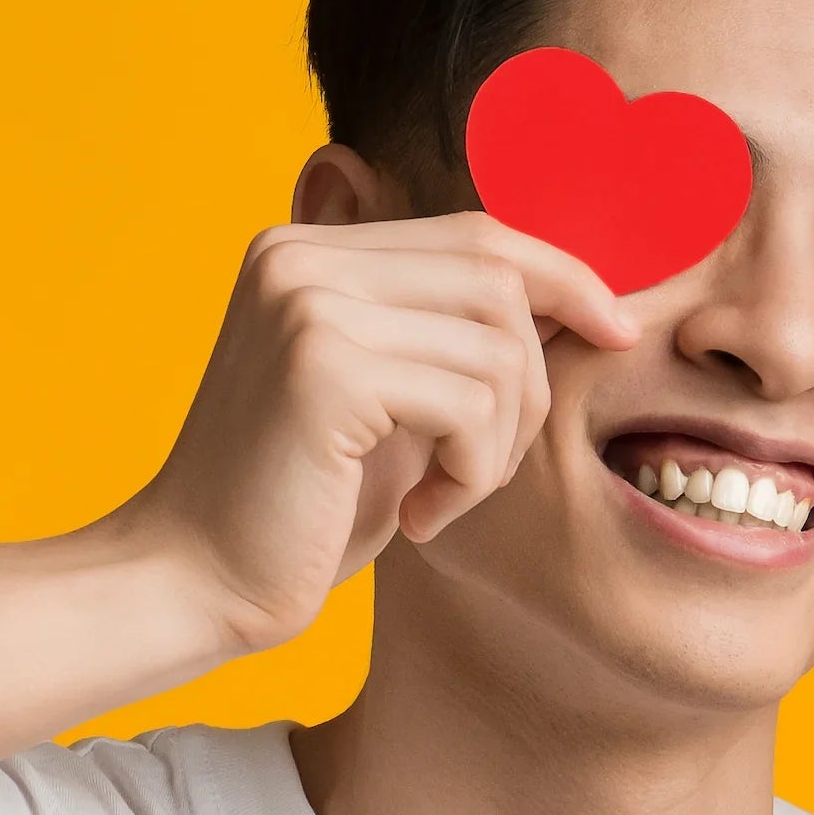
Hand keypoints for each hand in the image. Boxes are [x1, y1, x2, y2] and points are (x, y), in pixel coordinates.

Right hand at [122, 214, 636, 657]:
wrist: (196, 581)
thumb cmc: (301, 506)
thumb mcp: (388, 401)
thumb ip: (445, 335)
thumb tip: (578, 292)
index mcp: (305, 250)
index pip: (476, 233)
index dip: (563, 277)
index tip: (617, 329)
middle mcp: (298, 257)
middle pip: (499, 277)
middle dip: (533, 379)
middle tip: (486, 466)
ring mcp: (308, 304)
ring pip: (499, 347)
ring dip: (499, 443)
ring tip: (440, 496)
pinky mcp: (325, 366)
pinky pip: (472, 405)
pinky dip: (471, 474)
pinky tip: (420, 516)